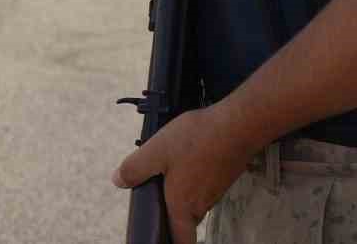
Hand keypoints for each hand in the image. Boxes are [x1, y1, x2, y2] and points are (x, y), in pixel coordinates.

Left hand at [111, 104, 253, 243]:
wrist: (237, 125)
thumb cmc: (198, 139)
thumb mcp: (156, 151)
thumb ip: (135, 169)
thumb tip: (118, 181)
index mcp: (183, 205)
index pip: (181, 240)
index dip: (172, 243)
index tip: (161, 238)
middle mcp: (202, 203)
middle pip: (186, 219)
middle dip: (173, 212)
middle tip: (158, 195)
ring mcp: (215, 190)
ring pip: (195, 200)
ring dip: (184, 192)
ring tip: (171, 170)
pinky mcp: (223, 176)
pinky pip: (205, 185)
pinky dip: (195, 178)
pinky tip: (188, 157)